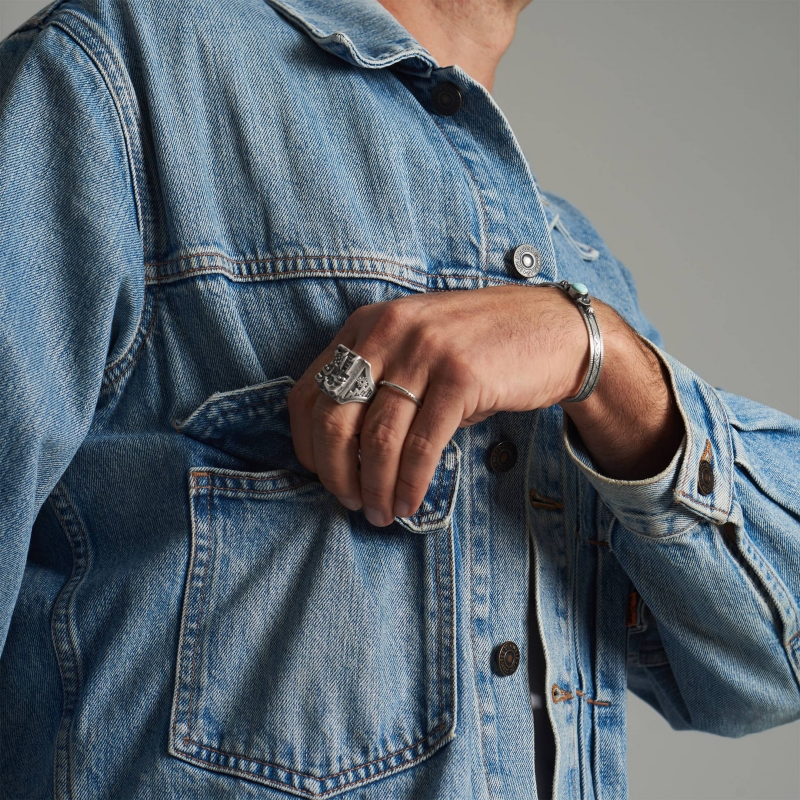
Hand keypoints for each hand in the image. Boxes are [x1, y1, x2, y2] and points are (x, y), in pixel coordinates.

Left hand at [288, 285, 588, 525]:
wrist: (553, 330)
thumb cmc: (481, 347)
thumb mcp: (416, 346)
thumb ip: (379, 380)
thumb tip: (346, 451)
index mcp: (367, 325)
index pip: (308, 392)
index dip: (306, 444)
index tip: (321, 475)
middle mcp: (388, 332)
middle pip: (335, 418)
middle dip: (337, 474)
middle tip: (350, 502)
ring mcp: (425, 351)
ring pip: (378, 437)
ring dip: (375, 487)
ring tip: (381, 512)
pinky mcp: (461, 376)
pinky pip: (422, 445)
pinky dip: (410, 483)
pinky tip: (409, 502)